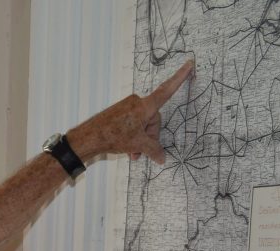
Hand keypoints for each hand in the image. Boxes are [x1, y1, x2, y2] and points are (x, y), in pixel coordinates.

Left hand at [69, 60, 193, 165]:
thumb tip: (162, 158)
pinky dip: (132, 137)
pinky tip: (127, 149)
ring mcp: (127, 107)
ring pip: (141, 125)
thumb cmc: (114, 136)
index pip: (167, 91)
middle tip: (141, 152)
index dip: (180, 78)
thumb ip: (154, 150)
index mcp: (145, 106)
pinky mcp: (119, 112)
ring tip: (133, 154)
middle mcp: (137, 103)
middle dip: (149, 137)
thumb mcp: (138, 145)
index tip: (189, 63)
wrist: (90, 137)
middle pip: (153, 120)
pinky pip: (132, 124)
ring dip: (140, 140)